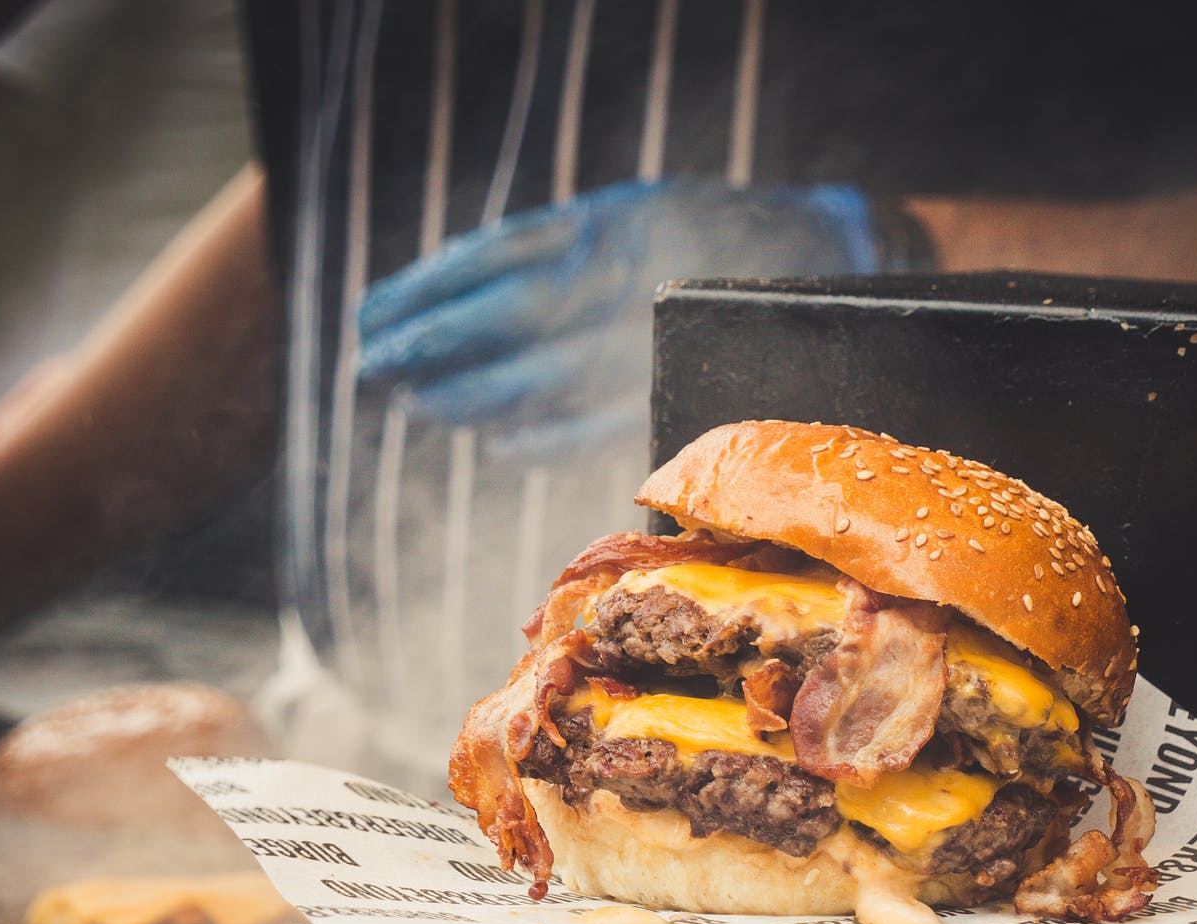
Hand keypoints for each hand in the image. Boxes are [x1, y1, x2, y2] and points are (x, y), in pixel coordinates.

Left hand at [356, 179, 929, 431]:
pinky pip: (592, 426)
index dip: (427, 295)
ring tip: (416, 400)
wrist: (825, 259)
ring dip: (469, 396)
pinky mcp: (669, 389)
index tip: (371, 315)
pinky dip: (538, 437)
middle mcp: (627, 286)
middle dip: (430, 348)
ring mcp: (648, 343)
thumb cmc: (712, 230)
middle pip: (506, 323)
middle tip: (371, 366)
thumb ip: (561, 242)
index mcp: (610, 230)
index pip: (495, 266)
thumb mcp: (630, 210)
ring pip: (539, 378)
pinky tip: (498, 440)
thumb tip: (458, 288)